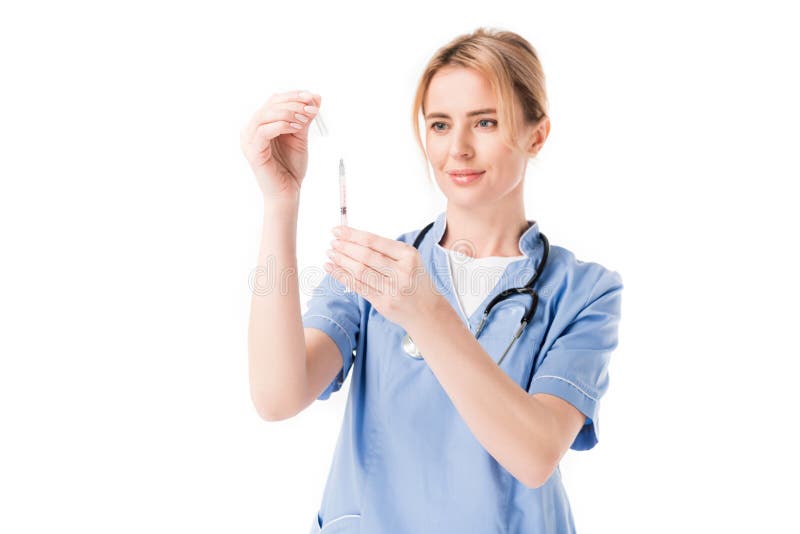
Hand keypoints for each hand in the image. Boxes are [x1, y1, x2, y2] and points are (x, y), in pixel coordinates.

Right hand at [239, 90, 321, 201]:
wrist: (288, 192)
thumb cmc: (291, 167)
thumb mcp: (300, 137)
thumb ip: (305, 118)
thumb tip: (316, 97)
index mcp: (261, 124)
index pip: (274, 101)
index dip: (293, 95)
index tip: (313, 97)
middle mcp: (251, 129)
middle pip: (270, 104)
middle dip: (293, 102)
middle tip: (311, 107)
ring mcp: (249, 140)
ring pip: (265, 114)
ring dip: (288, 112)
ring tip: (304, 118)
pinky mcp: (252, 151)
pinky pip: (263, 131)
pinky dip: (281, 125)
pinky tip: (295, 128)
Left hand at [324, 225, 446, 328]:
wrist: (428, 311)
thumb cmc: (415, 281)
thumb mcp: (409, 260)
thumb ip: (386, 251)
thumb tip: (353, 239)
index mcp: (408, 255)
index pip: (375, 241)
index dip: (353, 235)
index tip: (338, 230)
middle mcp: (402, 271)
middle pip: (366, 256)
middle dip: (345, 247)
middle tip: (332, 242)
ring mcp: (393, 289)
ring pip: (360, 271)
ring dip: (341, 261)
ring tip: (330, 254)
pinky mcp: (384, 303)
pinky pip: (358, 287)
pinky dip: (342, 277)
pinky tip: (332, 269)